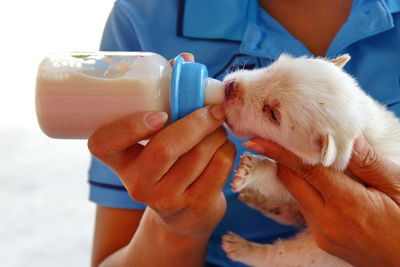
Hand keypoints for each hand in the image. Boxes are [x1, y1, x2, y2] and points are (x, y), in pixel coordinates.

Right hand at [88, 63, 235, 239]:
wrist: (182, 214)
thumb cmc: (168, 164)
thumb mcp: (155, 140)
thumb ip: (164, 101)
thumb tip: (183, 60)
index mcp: (120, 161)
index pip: (104, 144)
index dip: (130, 125)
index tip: (159, 114)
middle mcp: (138, 184)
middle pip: (165, 148)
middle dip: (197, 121)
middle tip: (213, 110)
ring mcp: (166, 199)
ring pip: (198, 155)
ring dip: (216, 133)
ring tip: (218, 128)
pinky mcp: (195, 206)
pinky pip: (219, 167)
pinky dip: (227, 148)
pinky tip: (223, 146)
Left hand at [243, 136, 399, 266]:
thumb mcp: (396, 186)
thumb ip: (367, 161)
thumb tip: (346, 134)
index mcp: (347, 203)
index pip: (304, 170)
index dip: (278, 152)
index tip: (255, 140)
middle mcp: (327, 221)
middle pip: (291, 182)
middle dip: (283, 161)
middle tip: (278, 142)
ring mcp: (323, 233)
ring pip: (297, 195)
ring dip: (297, 177)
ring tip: (307, 160)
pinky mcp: (323, 240)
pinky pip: (306, 210)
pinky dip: (308, 193)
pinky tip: (324, 185)